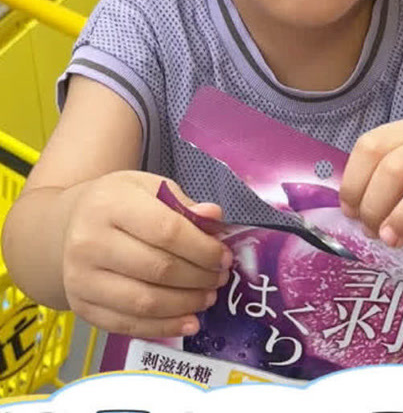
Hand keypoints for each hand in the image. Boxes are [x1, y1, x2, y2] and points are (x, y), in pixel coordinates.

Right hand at [61, 171, 231, 338]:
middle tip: (220, 278)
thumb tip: (213, 217)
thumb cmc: (117, 202)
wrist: (67, 225)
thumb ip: (182, 202)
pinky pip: (128, 325)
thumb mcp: (147, 186)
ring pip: (145, 302)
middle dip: (199, 278)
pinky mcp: (81, 307)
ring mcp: (81, 279)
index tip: (224, 256)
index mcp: (110, 205)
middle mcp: (89, 243)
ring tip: (208, 297)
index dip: (202, 248)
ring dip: (186, 304)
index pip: (166, 231)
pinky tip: (188, 321)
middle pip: (158, 269)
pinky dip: (163, 328)